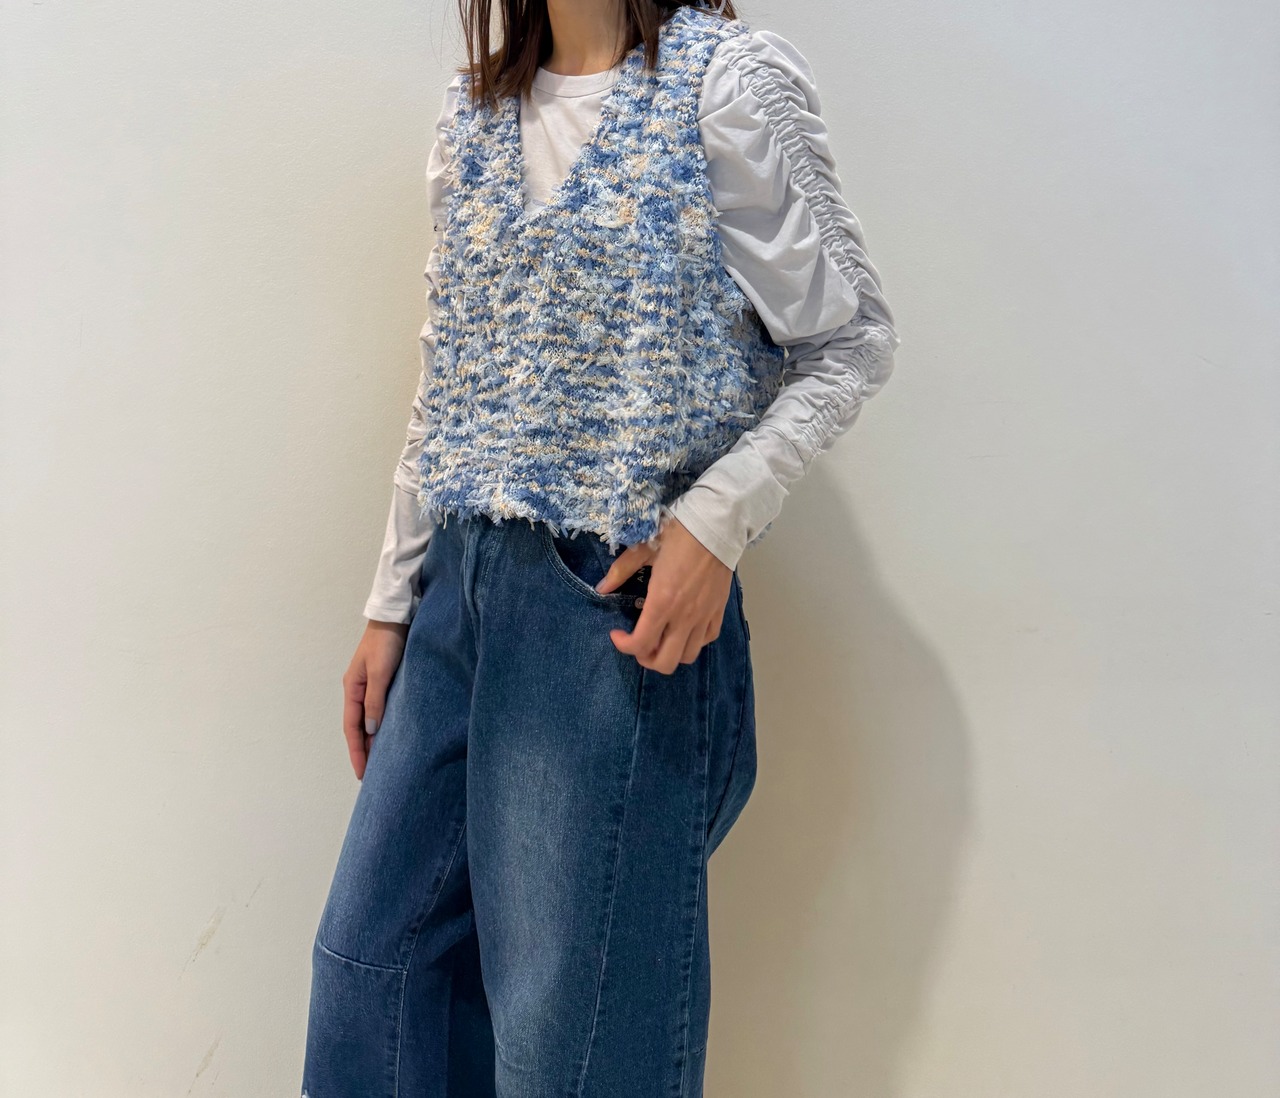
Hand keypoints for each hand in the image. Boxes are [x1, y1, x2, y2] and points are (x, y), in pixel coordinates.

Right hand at [341, 620, 408, 779]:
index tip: (362, 774)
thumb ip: (375, 700)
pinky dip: (381, 725)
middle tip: (371, 776)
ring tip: (380, 762)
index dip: (357, 752)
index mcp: (352, 689)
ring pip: (368, 720)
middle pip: (358, 727)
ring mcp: (370, 686)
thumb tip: (371, 730)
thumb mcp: (380, 672)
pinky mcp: (383, 681)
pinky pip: (379, 710)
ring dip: (372, 740)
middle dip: (362, 751)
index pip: (352, 729)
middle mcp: (358, 690)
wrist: (395, 616)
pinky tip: (389, 735)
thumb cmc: (387, 642)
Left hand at [596, 516, 731, 673]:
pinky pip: (706, 640)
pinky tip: (683, 629)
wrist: (718, 525)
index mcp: (662, 602)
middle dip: (646, 658)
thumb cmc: (679, 534)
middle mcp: (684, 616)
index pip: (640, 644)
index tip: (617, 633)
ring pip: (687, 656)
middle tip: (638, 641)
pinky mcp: (718, 612)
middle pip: (664, 662)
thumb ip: (621, 571)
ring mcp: (704, 617)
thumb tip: (602, 588)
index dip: (623, 645)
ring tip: (661, 638)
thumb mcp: (644, 548)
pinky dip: (693, 642)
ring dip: (670, 653)